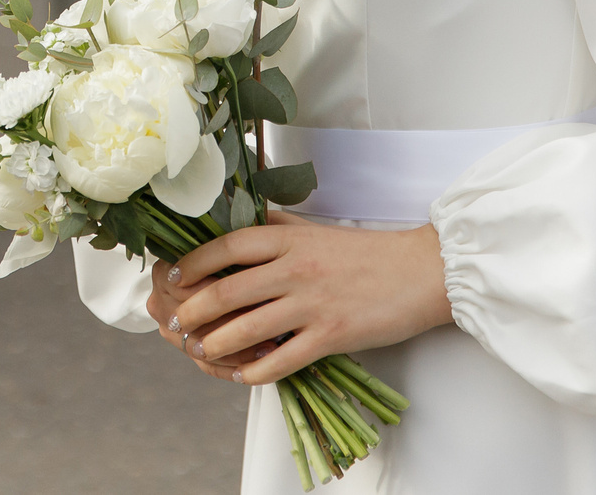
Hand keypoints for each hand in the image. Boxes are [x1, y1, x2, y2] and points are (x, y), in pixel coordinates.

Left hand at [168, 215, 452, 386]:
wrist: (423, 272)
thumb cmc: (367, 252)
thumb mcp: (315, 229)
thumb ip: (277, 227)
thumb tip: (239, 220)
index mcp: (288, 237)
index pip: (226, 247)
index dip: (192, 263)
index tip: (173, 277)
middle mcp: (294, 267)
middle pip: (226, 290)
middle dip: (193, 310)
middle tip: (176, 322)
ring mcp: (312, 303)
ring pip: (247, 328)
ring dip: (215, 344)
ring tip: (200, 351)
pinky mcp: (332, 335)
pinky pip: (282, 360)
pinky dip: (255, 371)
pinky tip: (242, 375)